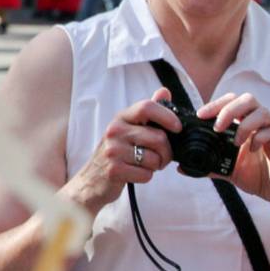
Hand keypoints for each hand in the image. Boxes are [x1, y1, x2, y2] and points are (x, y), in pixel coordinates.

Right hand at [65, 88, 179, 215]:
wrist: (91, 180)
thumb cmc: (117, 152)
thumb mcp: (129, 128)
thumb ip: (148, 112)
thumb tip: (164, 91)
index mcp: (122, 118)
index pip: (147, 107)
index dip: (167, 116)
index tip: (178, 128)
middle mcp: (115, 131)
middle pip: (158, 138)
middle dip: (166, 152)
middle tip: (161, 157)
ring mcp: (113, 151)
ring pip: (154, 158)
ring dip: (156, 166)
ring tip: (145, 165)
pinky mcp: (114, 170)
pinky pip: (146, 174)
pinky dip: (146, 177)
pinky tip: (135, 174)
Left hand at [197, 93, 269, 214]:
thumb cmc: (255, 176)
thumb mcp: (227, 170)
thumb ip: (208, 166)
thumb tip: (182, 167)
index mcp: (245, 124)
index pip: (232, 101)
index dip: (216, 104)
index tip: (200, 115)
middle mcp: (260, 124)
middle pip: (248, 99)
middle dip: (230, 109)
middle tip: (217, 127)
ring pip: (263, 112)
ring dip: (245, 124)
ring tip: (235, 142)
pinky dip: (259, 138)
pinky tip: (251, 150)